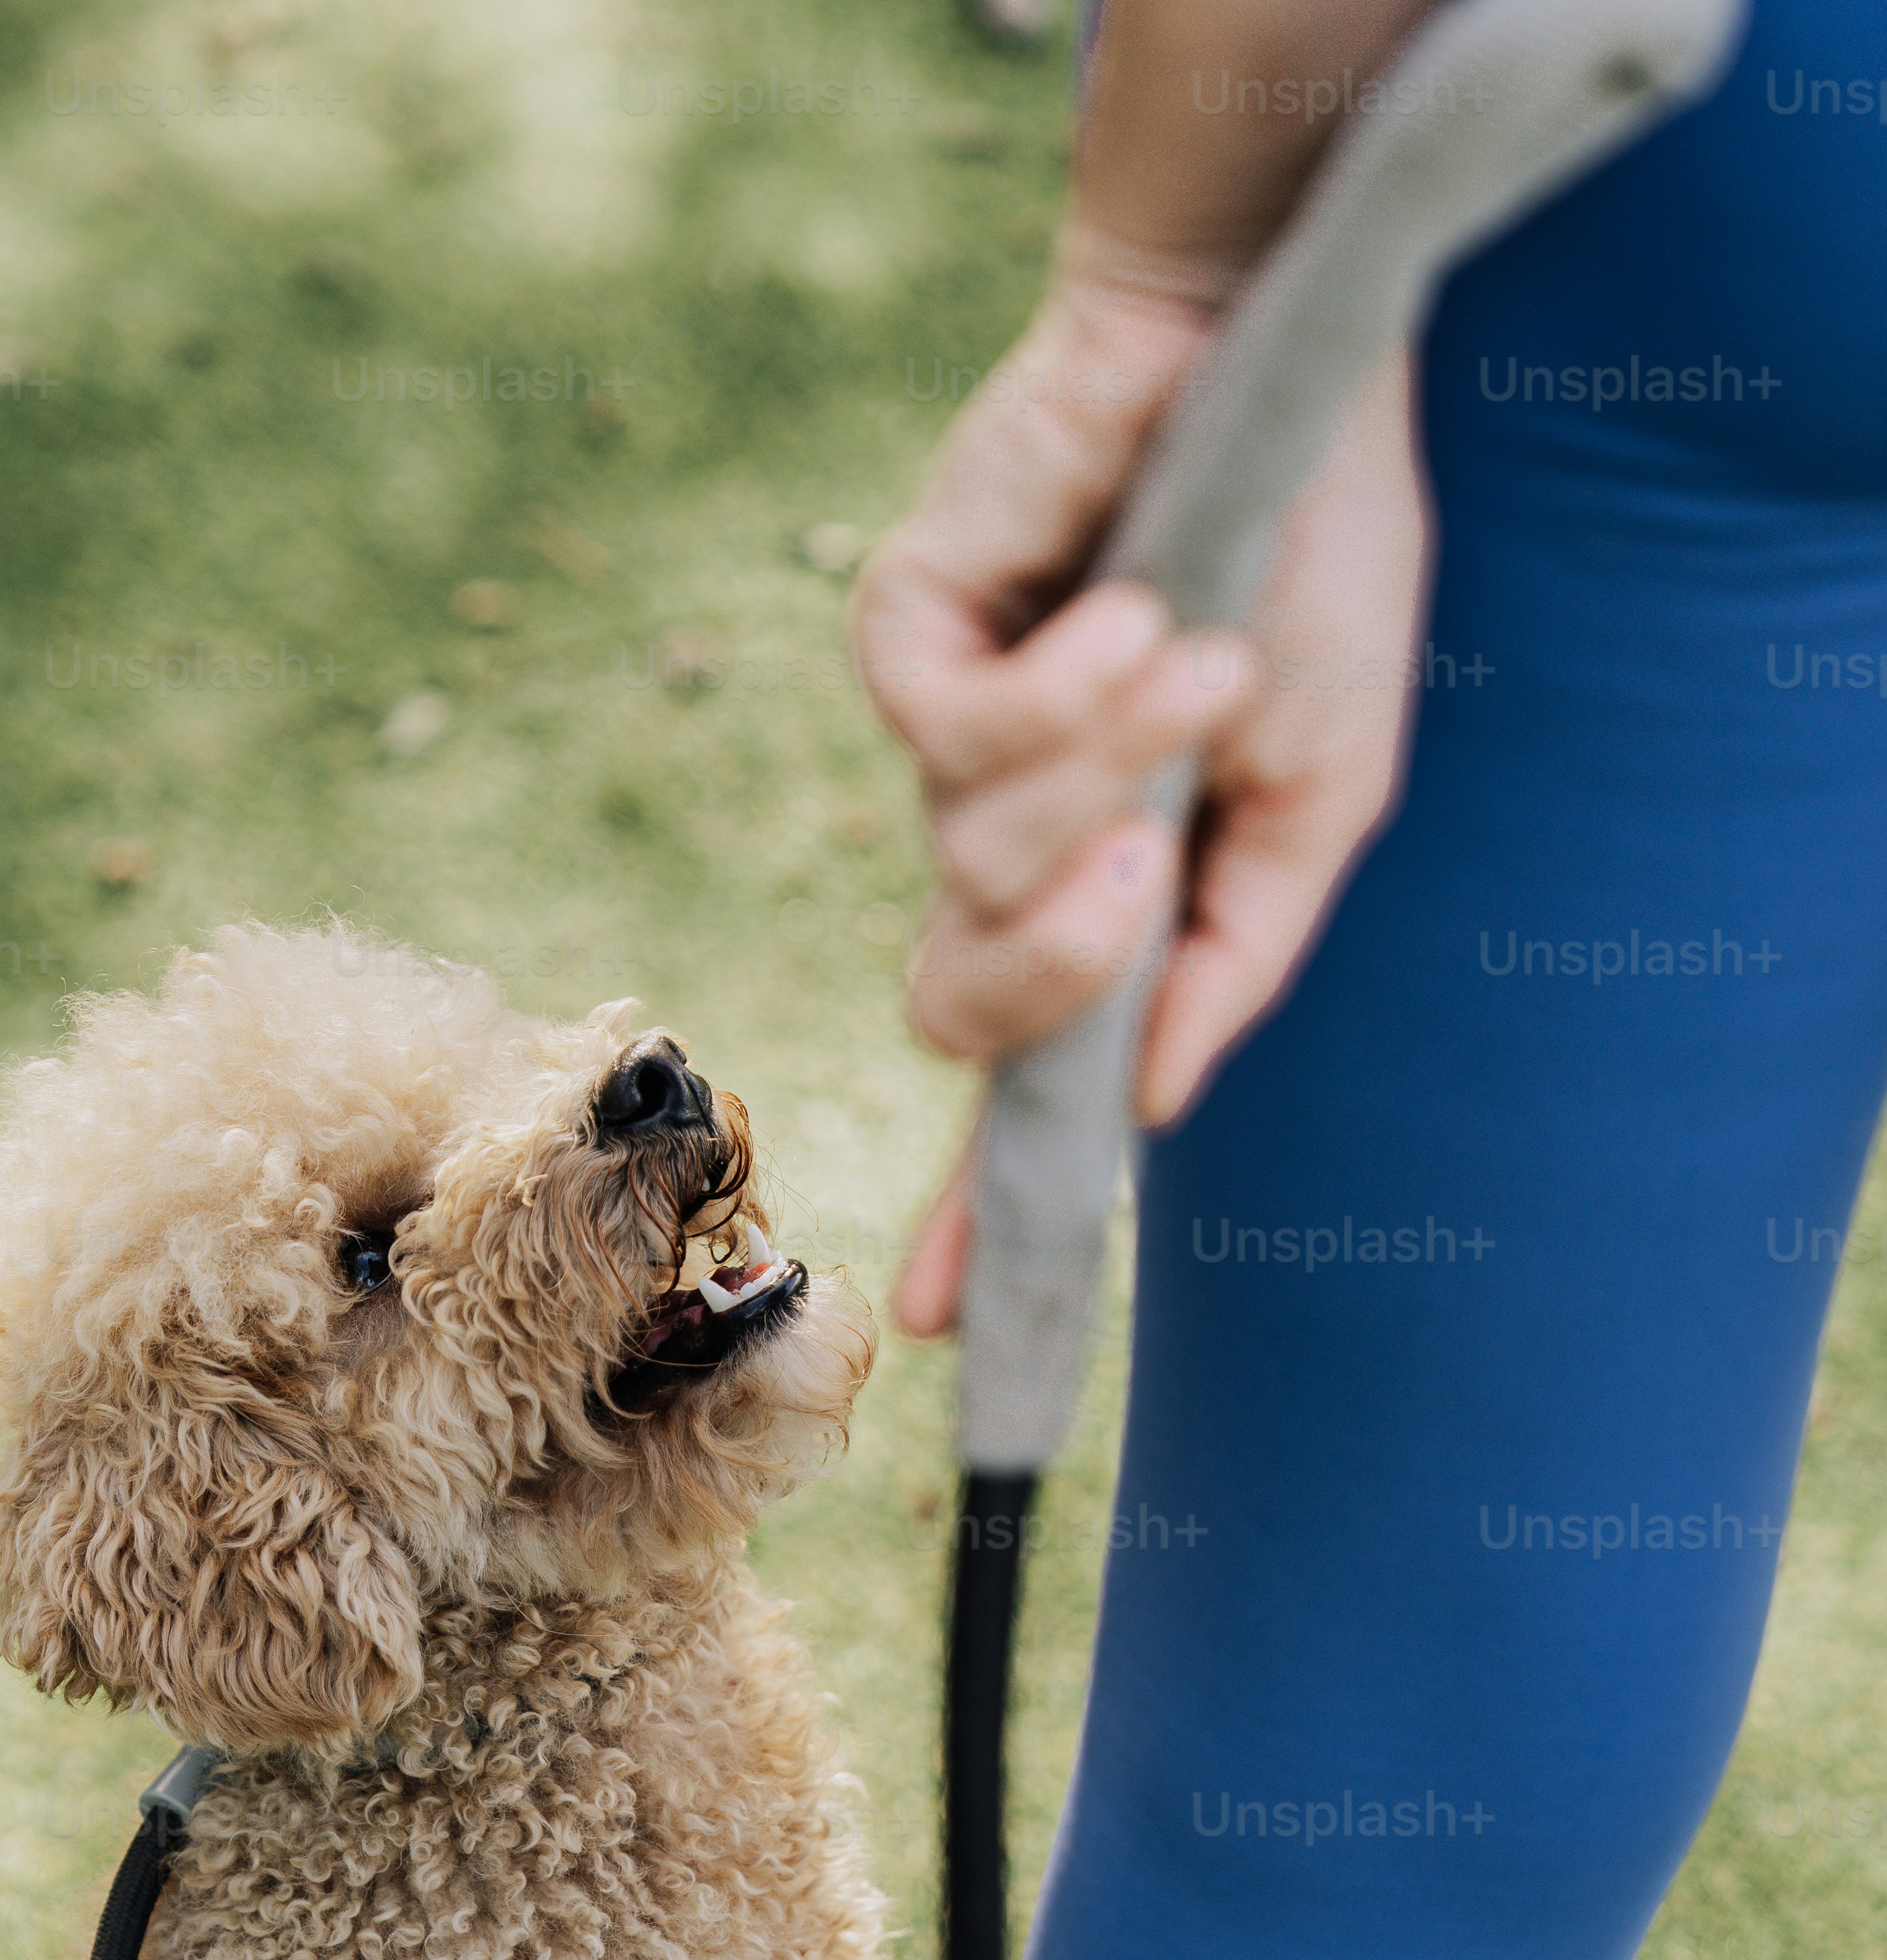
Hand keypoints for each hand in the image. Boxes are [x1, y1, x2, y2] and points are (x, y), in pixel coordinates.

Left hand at [855, 264, 1432, 1332]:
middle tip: (1154, 862)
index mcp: (1104, 895)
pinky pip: (946, 741)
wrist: (1279, 367)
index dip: (981, 1207)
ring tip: (1195, 645)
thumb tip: (1153, 1102)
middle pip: (962, 1005)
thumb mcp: (1322, 796)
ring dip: (1107, 763)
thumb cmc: (1314, 571)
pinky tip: (1127, 607)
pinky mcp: (906, 633)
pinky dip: (1060, 686)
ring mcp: (948, 740)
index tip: (938, 1323)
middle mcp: (1010, 840)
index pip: (1021, 1083)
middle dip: (1060, 960)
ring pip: (969, 865)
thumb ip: (1236, 956)